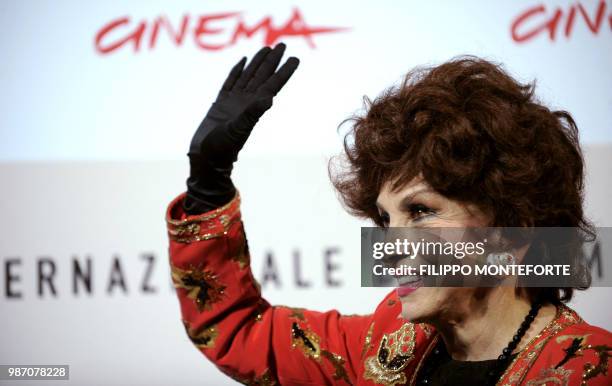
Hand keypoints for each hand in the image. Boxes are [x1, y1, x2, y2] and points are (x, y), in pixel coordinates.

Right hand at [184, 43, 299, 213]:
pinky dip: (237, 71)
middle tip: (282, 44)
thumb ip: (252, 113)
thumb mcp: (238, 129)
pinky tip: (243, 62)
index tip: (295, 58)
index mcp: (253, 107)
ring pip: (248, 76)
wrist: (206, 159)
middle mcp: (246, 102)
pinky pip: (230, 82)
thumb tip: (270, 98)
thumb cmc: (222, 149)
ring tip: (267, 49)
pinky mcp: (220, 104)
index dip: (284, 71)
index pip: (273, 84)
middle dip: (273, 61)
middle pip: (262, 76)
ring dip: (258, 63)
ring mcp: (233, 103)